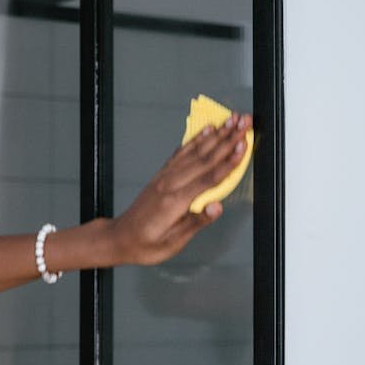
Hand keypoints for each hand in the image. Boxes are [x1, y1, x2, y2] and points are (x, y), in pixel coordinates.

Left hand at [111, 112, 252, 265]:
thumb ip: (195, 222)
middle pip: (204, 159)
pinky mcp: (162, 175)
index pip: (208, 179)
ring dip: (216, 135)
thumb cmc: (146, 244)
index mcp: (174, 202)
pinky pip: (181, 153)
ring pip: (195, 152)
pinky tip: (207, 131)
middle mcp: (169, 185)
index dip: (228, 162)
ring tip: (233, 120)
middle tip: (245, 123)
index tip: (244, 146)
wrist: (119, 238)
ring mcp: (164, 177)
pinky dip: (195, 140)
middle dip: (228, 140)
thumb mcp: (172, 242)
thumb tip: (216, 207)